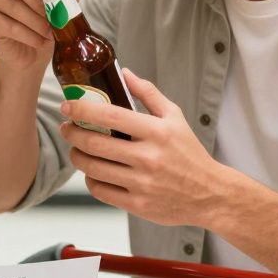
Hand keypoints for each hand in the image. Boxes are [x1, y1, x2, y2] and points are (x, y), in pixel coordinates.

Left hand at [59, 67, 231, 227]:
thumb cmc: (189, 152)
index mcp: (156, 131)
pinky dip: (90, 179)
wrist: (210, 194)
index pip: (109, 116)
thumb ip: (148, 94)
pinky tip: (92, 171)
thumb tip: (124, 73)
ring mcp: (142, 183)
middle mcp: (148, 157)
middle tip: (67, 128)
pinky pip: (100, 191)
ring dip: (77, 156)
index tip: (67, 105)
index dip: (82, 109)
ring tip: (76, 149)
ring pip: (93, 168)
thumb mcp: (175, 117)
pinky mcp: (138, 205)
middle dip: (72, 133)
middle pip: (94, 143)